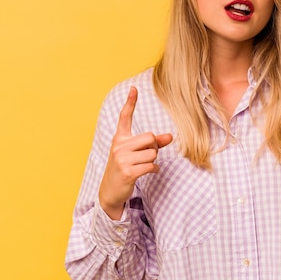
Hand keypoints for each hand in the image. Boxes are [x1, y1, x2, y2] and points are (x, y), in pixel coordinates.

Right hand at [98, 86, 172, 218]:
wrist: (110, 191)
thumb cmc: (125, 167)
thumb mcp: (135, 153)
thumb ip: (153, 143)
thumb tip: (170, 136)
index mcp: (119, 138)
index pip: (125, 117)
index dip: (130, 102)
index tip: (134, 88)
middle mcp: (119, 146)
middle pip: (150, 137)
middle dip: (154, 147)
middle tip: (144, 156)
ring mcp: (122, 159)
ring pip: (153, 152)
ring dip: (153, 160)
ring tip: (143, 165)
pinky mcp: (128, 171)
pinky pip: (151, 165)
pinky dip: (153, 169)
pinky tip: (147, 172)